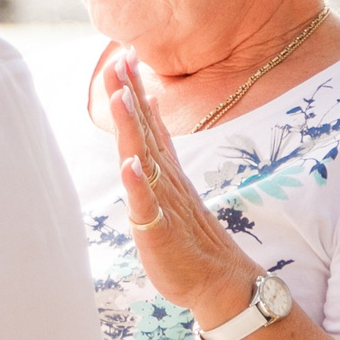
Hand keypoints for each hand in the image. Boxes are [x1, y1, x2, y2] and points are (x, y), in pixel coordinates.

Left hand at [106, 50, 259, 329]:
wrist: (220, 283)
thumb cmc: (191, 240)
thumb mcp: (172, 189)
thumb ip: (159, 151)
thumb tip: (148, 110)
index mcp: (167, 173)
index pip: (149, 125)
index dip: (135, 91)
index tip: (124, 57)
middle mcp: (166, 182)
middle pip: (144, 132)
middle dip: (130, 96)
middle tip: (119, 59)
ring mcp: (164, 205)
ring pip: (145, 161)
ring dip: (133, 130)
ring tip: (122, 99)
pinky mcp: (160, 232)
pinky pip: (148, 207)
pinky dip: (139, 187)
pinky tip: (130, 168)